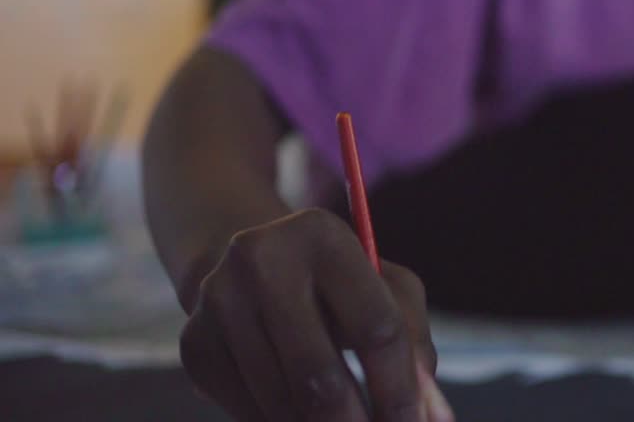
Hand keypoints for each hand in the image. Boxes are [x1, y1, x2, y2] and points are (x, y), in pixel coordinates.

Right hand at [179, 208, 452, 421]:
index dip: (401, 390)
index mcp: (323, 236)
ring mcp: (218, 302)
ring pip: (283, 405)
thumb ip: (416, 348)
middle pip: (320, 379)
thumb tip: (432, 419)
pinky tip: (301, 409)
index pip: (376, 328)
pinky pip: (248, 412)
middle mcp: (261, 261)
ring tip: (347, 420)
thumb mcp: (387, 290)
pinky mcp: (194, 344)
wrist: (247, 260)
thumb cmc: (338, 282)